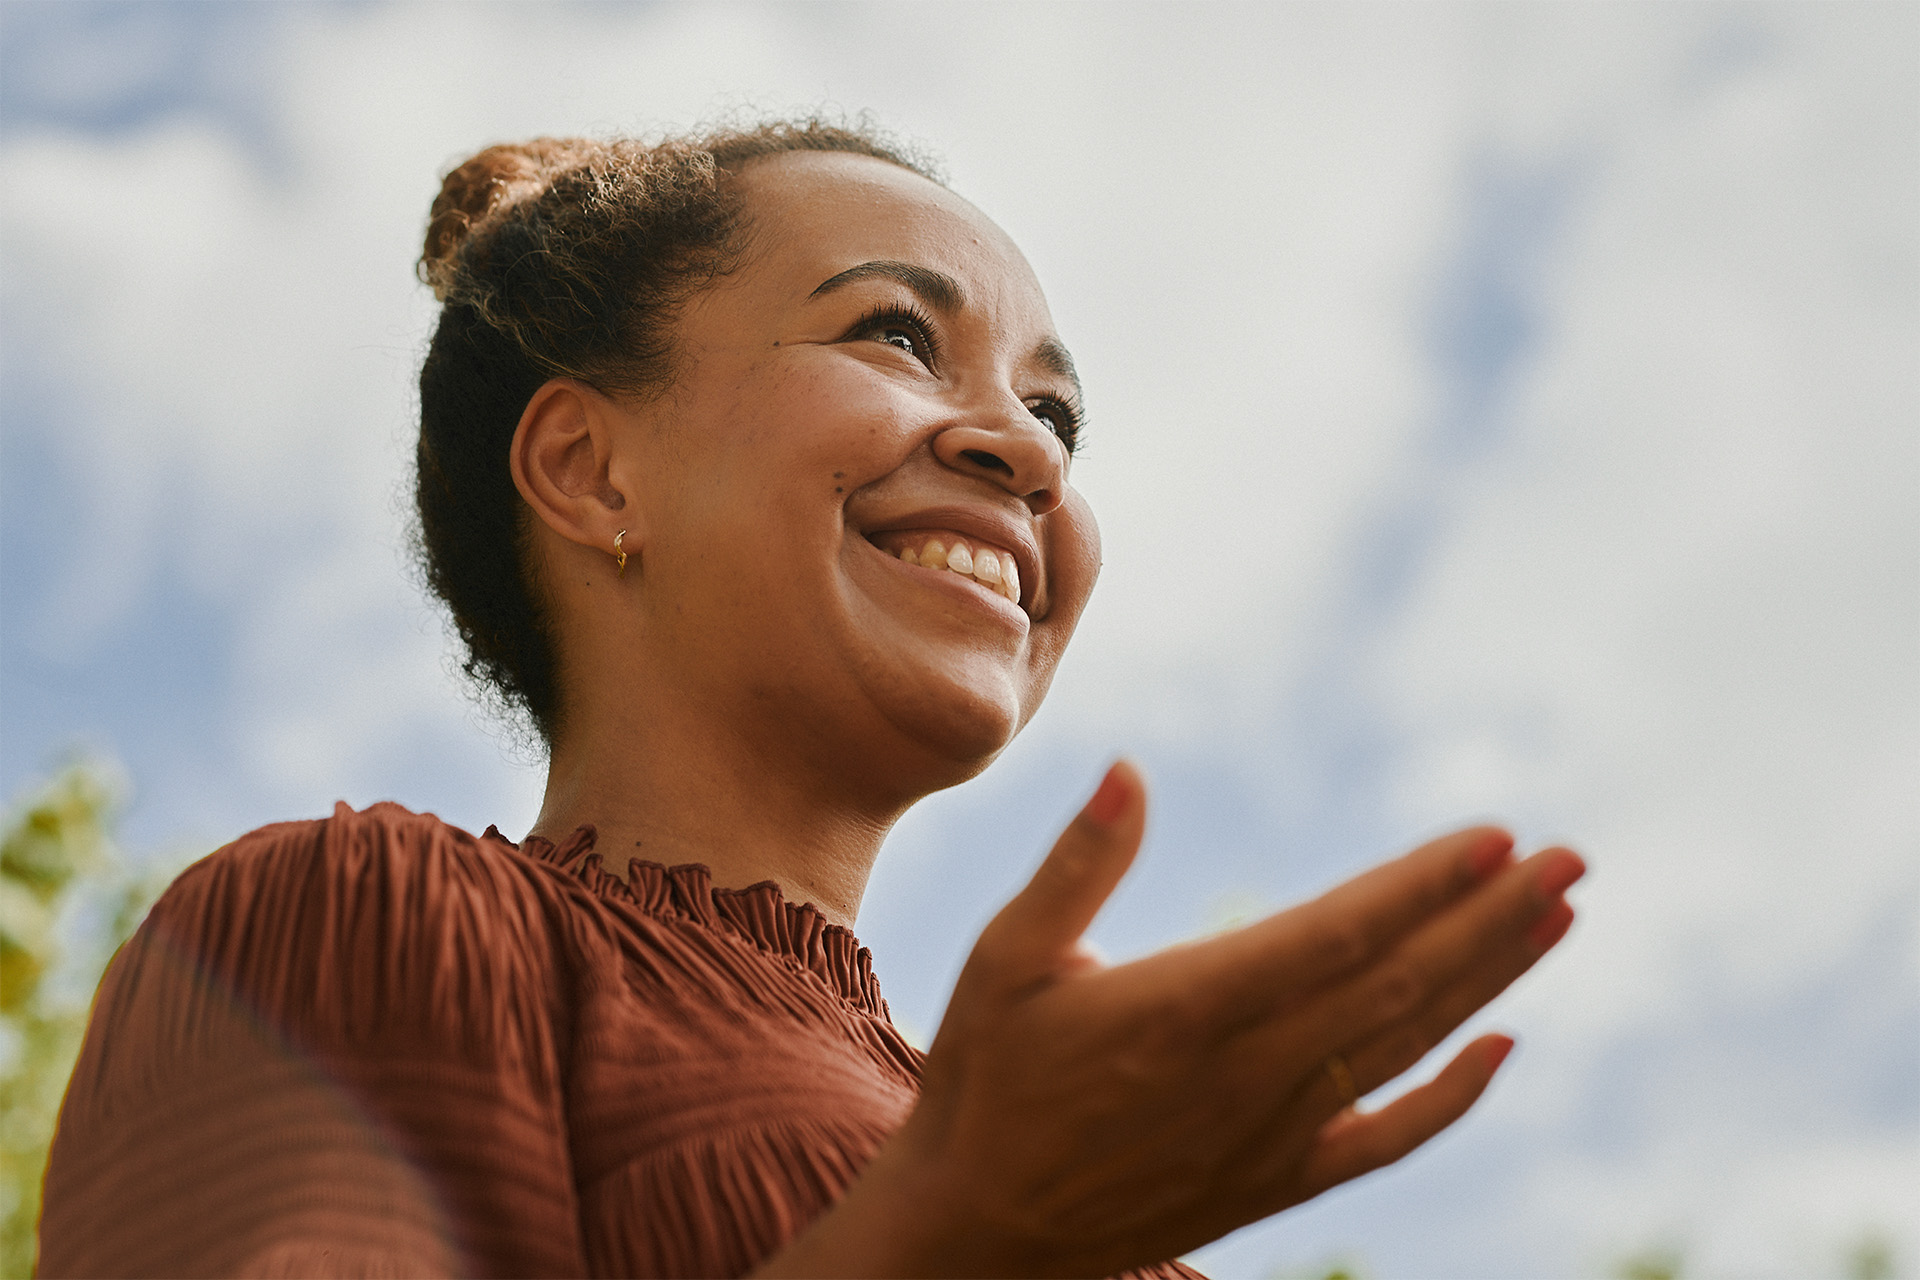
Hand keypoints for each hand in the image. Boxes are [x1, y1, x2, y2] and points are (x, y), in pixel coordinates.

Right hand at [759, 761, 1582, 1277]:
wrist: (979, 1227)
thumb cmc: (987, 1077)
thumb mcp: (1003, 958)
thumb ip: (1076, 866)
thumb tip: (1130, 770)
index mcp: (1182, 1008)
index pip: (1335, 936)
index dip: (1424, 887)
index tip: (1499, 838)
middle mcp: (1245, 1075)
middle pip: (1398, 987)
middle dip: (1492, 918)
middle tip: (1572, 859)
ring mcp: (1270, 1135)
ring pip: (1406, 1048)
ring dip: (1490, 978)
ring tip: (1557, 916)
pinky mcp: (1275, 1181)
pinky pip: (1386, 1139)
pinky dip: (1451, 1096)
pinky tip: (1502, 1048)